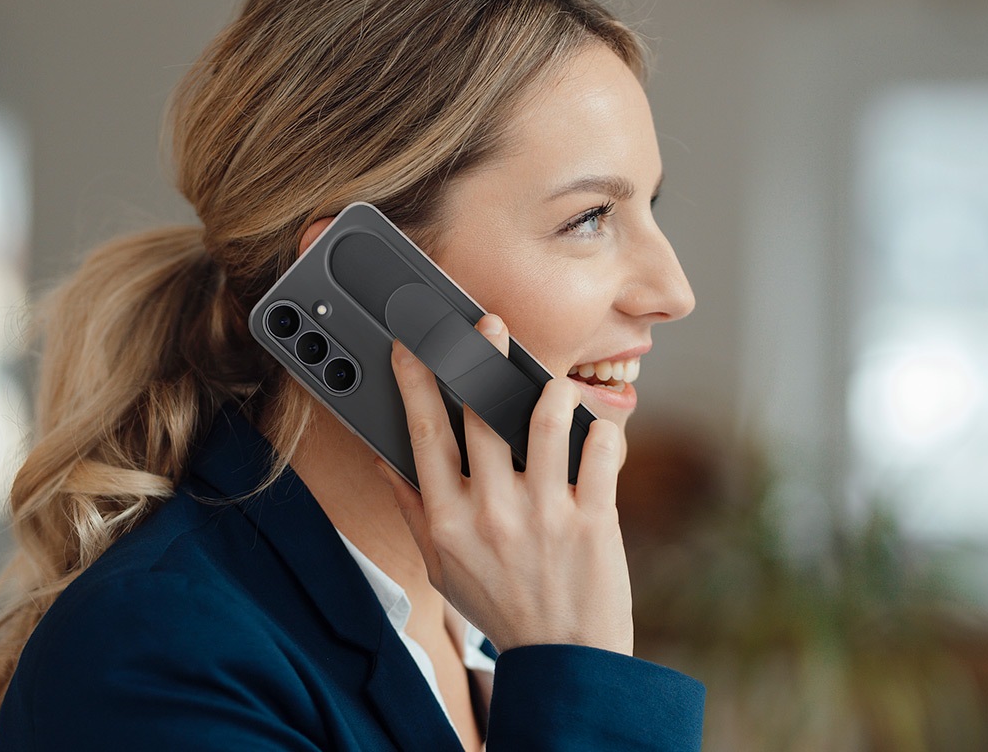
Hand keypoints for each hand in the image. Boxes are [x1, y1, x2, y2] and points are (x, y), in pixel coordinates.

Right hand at [379, 313, 633, 654]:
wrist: (563, 661)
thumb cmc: (501, 607)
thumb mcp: (440, 567)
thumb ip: (412, 510)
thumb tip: (384, 460)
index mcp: (448, 520)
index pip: (424, 433)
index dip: (416, 379)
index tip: (413, 342)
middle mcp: (491, 512)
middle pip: (481, 413)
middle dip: (483, 356)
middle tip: (489, 325)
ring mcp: (544, 514)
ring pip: (546, 419)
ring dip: (552, 388)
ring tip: (554, 383)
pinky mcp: (593, 521)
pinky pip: (601, 451)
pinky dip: (603, 431)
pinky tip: (597, 430)